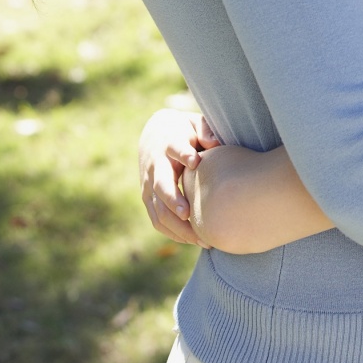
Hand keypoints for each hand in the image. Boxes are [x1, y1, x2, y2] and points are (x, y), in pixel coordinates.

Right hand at [138, 109, 220, 245]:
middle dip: (173, 200)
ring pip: (158, 209)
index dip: (183, 153)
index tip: (195, 160)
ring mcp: (148, 184)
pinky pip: (157, 221)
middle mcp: (155, 166)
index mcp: (169, 143)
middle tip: (188, 214)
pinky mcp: (148, 199)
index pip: (175, 148)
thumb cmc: (183, 130)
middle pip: (161, 184)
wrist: (154, 135)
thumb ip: (205, 130)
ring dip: (176, 225)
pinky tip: (193, 240)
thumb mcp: (194, 123)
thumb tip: (214, 143)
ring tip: (200, 238)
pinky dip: (173, 233)